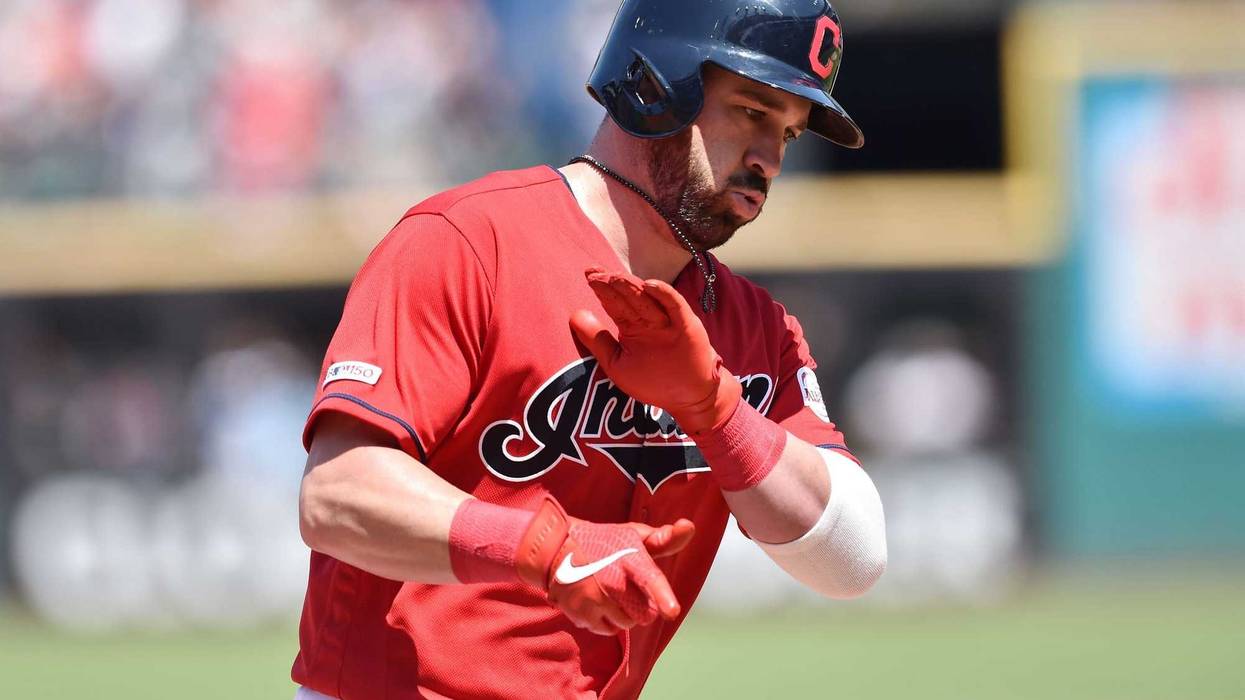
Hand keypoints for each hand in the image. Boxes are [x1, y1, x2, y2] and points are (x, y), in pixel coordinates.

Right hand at [516, 497, 694, 634]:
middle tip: (627, 588)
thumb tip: (688, 527)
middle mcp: (610, 581)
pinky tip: (598, 602)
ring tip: (611, 594)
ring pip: (626, 624)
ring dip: (625, 614)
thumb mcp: (631, 534)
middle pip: (643, 613)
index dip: (661, 594)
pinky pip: (607, 630)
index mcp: (628, 559)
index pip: (649, 577)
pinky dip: (607, 621)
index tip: (671, 611)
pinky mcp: (581, 613)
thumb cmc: (601, 541)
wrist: (555, 549)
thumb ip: (662, 539)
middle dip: (642, 606)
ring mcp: (594, 599)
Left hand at [569, 268, 741, 433]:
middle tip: (593, 272)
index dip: (601, 289)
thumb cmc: (654, 381)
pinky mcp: (686, 325)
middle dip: (610, 283)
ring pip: (647, 299)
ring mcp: (668, 321)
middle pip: (628, 296)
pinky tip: (649, 285)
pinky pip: (675, 306)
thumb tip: (573, 315)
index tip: (588, 274)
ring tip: (613, 276)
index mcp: (632, 326)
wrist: (691, 396)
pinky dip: (664, 294)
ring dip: (630, 286)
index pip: (614, 302)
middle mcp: (649, 320)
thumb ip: (597, 341)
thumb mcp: (617, 364)